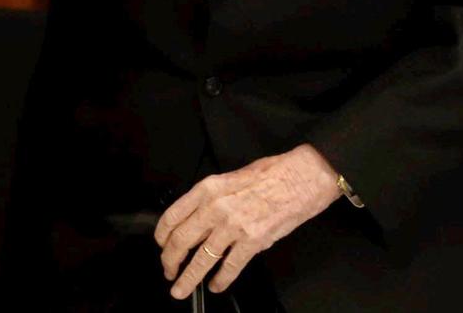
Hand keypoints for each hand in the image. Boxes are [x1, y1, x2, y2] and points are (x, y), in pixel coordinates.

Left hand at [153, 143, 340, 298]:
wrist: (301, 179)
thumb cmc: (270, 175)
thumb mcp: (230, 178)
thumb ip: (211, 198)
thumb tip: (197, 218)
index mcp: (207, 189)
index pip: (172, 216)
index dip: (162, 236)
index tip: (161, 246)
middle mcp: (215, 208)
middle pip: (181, 241)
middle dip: (170, 261)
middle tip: (168, 272)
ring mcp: (233, 226)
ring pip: (201, 259)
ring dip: (189, 278)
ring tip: (181, 289)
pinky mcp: (252, 242)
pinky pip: (229, 267)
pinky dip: (220, 280)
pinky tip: (216, 286)